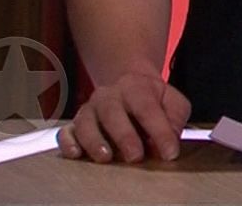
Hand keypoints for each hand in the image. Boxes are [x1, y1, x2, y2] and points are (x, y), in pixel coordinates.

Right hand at [57, 71, 190, 162]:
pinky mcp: (75, 124)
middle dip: (124, 136)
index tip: (169, 152)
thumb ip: (175, 117)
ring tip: (106, 157)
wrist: (129, 84)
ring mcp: (90, 109)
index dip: (159, 131)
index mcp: (136, 87)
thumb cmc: (152, 99)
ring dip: (95, 141)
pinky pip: (66, 132)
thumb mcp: (172, 101)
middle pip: (112, 112)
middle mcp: (109, 96)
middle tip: (135, 157)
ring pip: (86, 122)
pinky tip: (76, 153)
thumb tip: (171, 138)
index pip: (148, 109)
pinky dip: (68, 143)